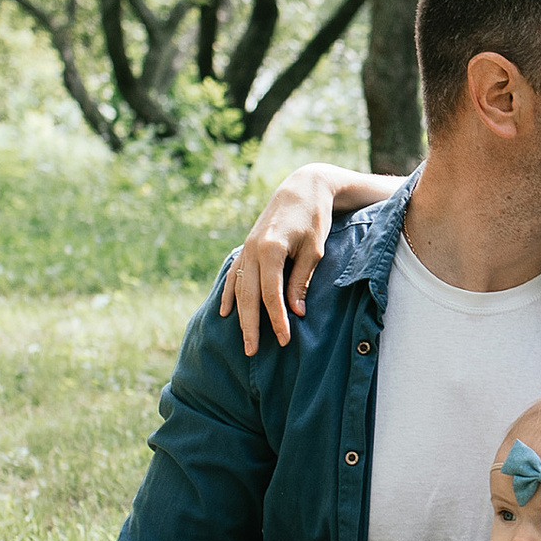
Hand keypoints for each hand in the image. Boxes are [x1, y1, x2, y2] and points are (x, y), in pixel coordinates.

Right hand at [218, 164, 375, 355]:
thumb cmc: (314, 219)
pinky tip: (225, 312)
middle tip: (253, 351)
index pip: (271, 293)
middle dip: (251, 325)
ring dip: (240, 316)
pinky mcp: (247, 248)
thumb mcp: (314, 250)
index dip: (277, 318)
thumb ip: (301, 280)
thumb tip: (295, 312)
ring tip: (244, 341)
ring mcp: (247, 248)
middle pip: (248, 295)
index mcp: (271, 248)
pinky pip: (234, 275)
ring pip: (239, 288)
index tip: (284, 339)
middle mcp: (253, 249)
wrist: (301, 189)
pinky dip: (229, 294)